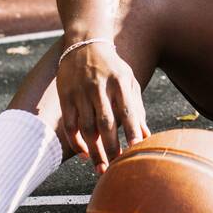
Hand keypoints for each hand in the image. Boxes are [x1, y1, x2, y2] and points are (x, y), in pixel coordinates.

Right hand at [56, 42, 150, 175]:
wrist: (84, 44)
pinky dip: (76, 142)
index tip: (136, 150)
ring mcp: (80, 92)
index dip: (132, 130)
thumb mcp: (129, 82)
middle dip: (111, 148)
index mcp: (119, 82)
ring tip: (101, 168)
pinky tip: (85, 154)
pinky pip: (70, 125)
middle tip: (115, 169)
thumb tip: (146, 137)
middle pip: (105, 123)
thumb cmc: (113, 68)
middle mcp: (99, 87)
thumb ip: (137, 109)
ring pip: (86, 128)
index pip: (127, 110)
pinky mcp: (65, 96)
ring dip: (94, 151)